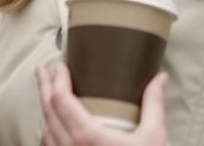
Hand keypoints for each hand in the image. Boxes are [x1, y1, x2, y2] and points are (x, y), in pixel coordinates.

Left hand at [37, 62, 167, 145]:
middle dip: (44, 88)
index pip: (61, 101)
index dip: (57, 81)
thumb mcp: (153, 137)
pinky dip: (48, 133)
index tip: (59, 65)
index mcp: (87, 136)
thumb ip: (154, 104)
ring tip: (49, 95)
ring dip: (45, 111)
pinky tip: (54, 129)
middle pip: (48, 112)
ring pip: (45, 132)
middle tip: (43, 70)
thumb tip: (159, 78)